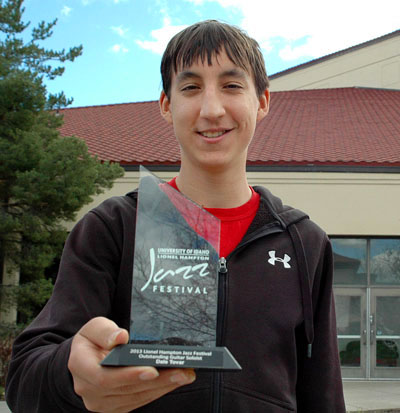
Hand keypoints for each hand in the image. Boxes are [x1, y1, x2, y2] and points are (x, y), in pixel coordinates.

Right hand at [68, 317, 195, 411]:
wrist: (85, 358)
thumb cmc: (93, 340)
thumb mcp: (94, 327)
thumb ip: (105, 331)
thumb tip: (120, 337)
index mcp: (80, 367)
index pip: (104, 377)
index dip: (129, 376)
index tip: (152, 370)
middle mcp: (88, 389)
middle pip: (126, 389)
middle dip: (157, 381)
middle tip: (180, 371)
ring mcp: (101, 402)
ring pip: (135, 398)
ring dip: (162, 387)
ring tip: (183, 375)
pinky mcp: (114, 406)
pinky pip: (138, 401)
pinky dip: (157, 391)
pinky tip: (172, 381)